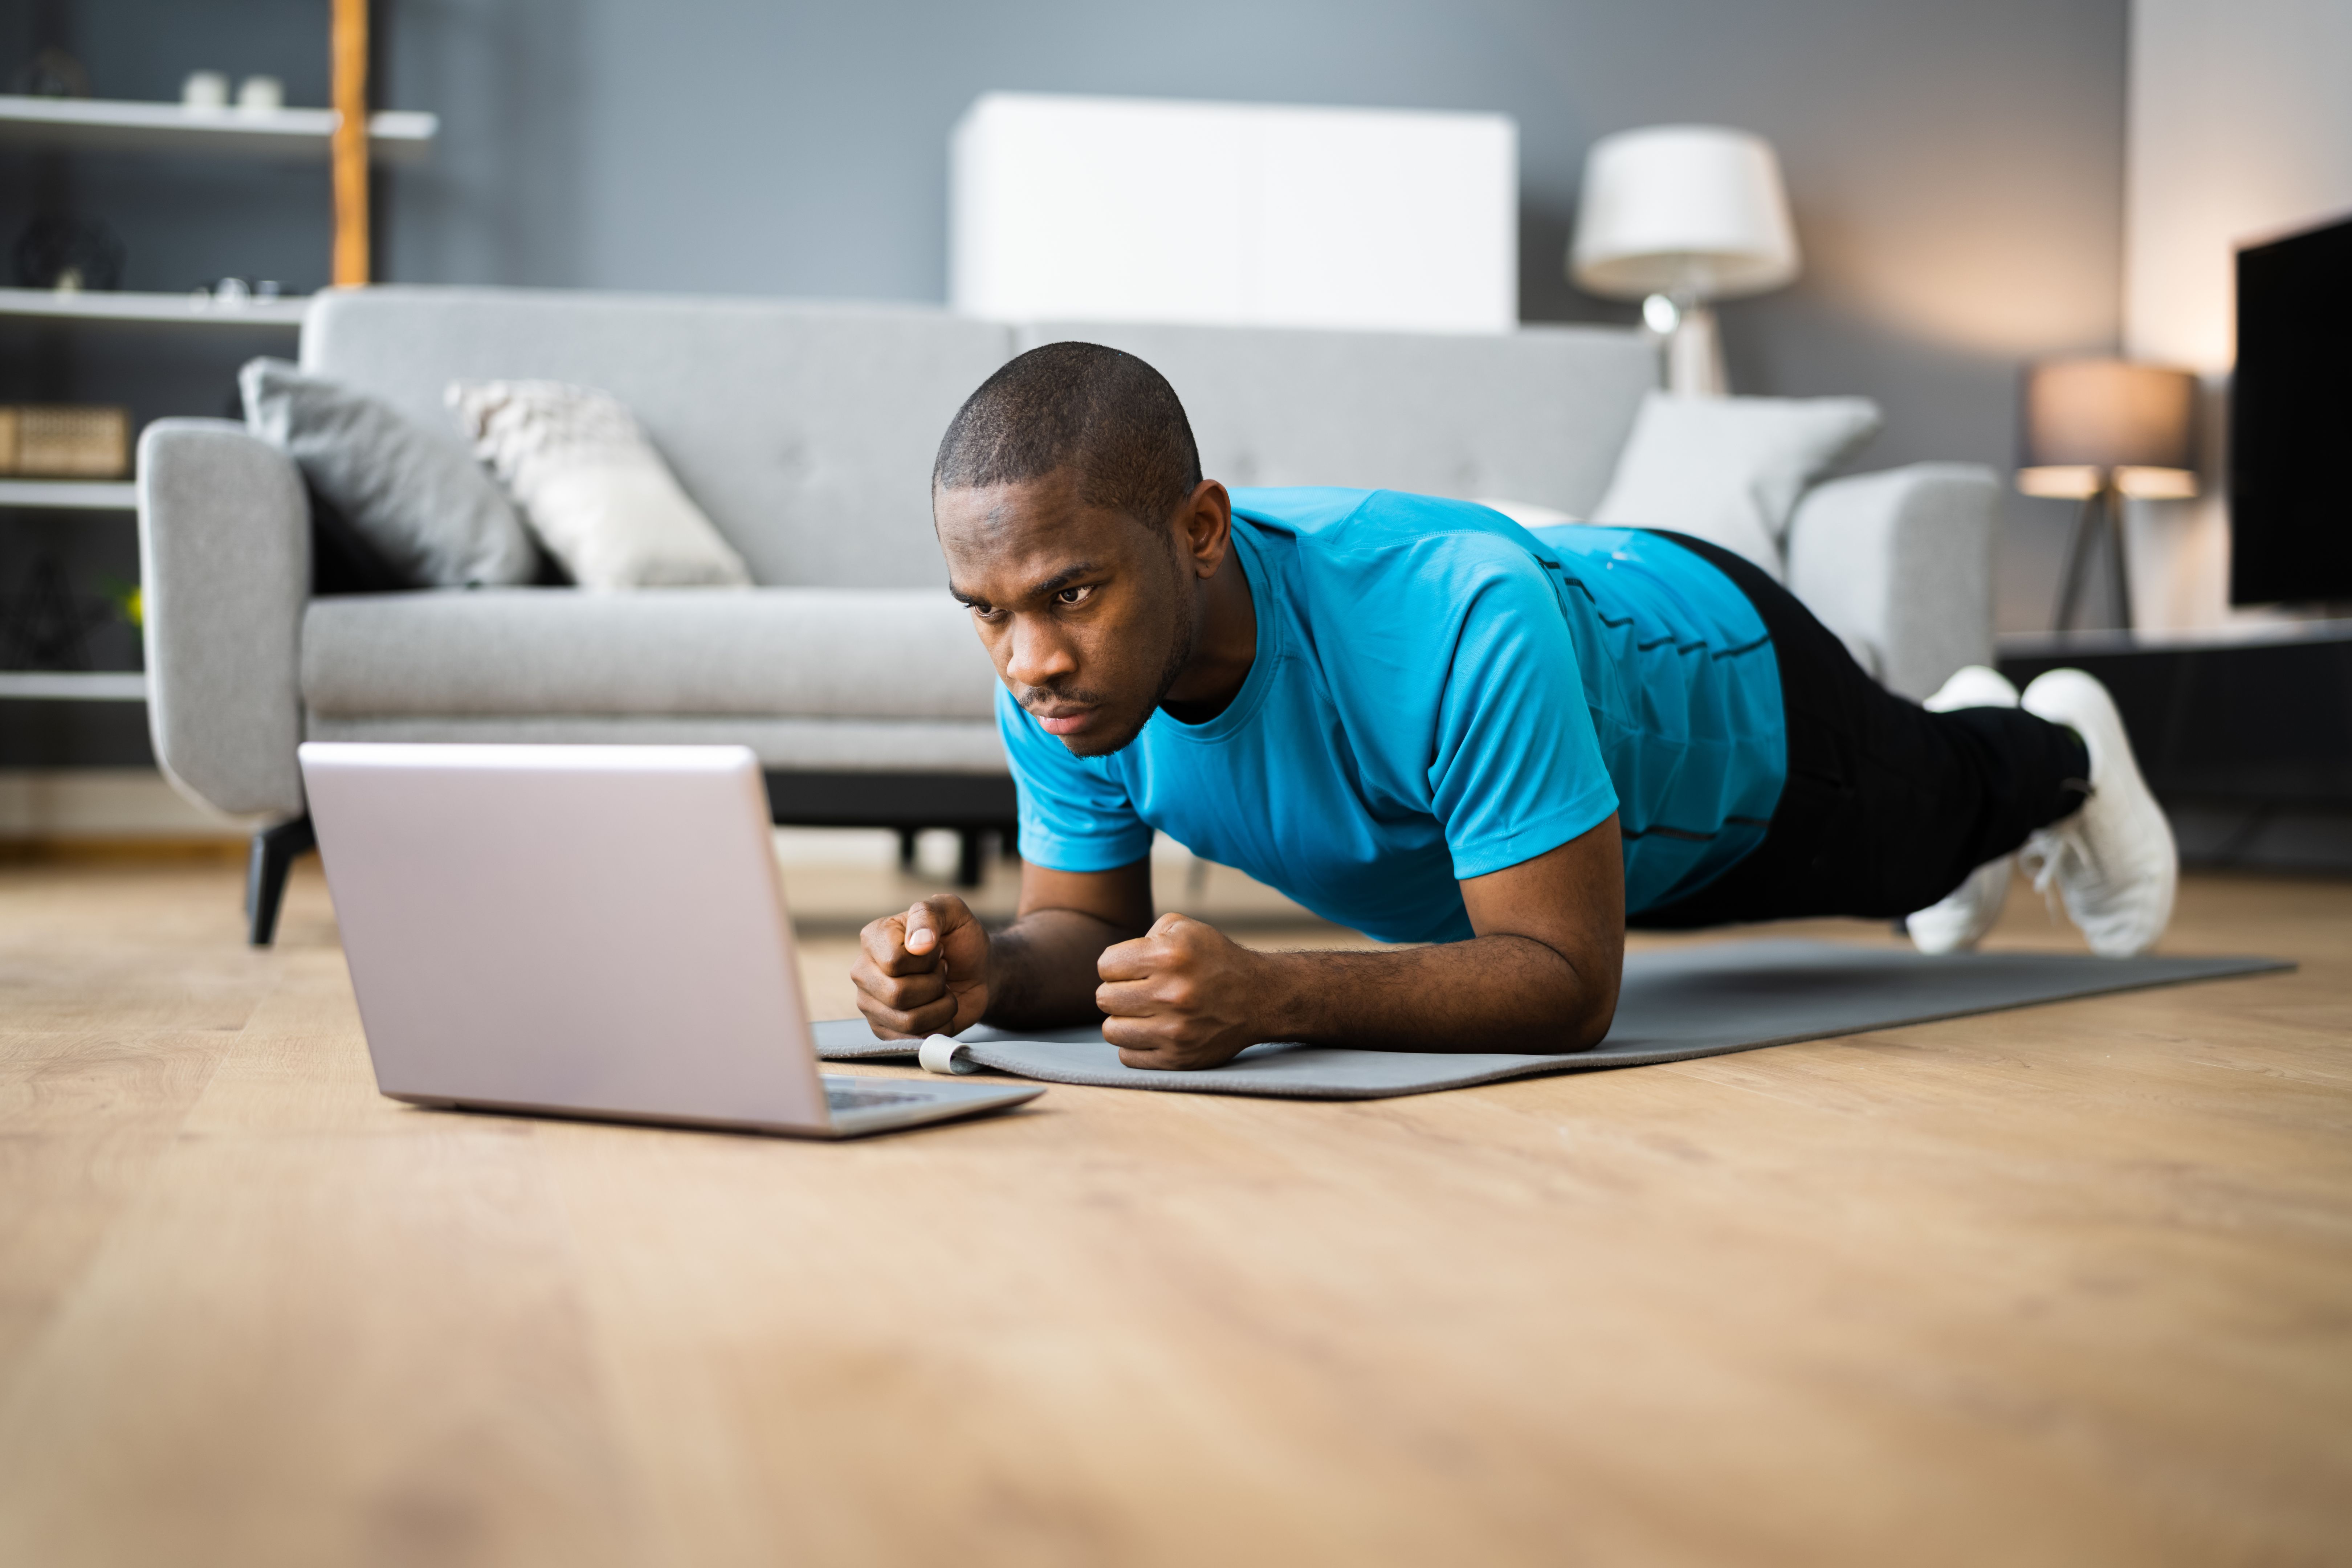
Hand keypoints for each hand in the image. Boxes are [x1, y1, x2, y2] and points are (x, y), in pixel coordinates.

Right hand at [853, 895, 990, 1038]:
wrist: (975, 971)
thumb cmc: (959, 939)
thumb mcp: (952, 912)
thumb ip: (931, 915)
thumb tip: (917, 944)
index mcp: (874, 937)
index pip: (894, 962)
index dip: (927, 959)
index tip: (936, 948)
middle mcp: (864, 971)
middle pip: (898, 994)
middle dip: (935, 985)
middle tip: (941, 971)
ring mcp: (870, 1004)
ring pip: (908, 1021)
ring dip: (941, 1006)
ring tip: (942, 990)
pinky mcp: (884, 1030)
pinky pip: (914, 1040)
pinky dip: (940, 1025)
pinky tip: (939, 1008)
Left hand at [1094, 912, 1267, 1070]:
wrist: (1260, 997)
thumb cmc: (1215, 960)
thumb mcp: (1185, 929)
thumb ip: (1145, 935)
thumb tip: (1113, 964)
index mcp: (1168, 956)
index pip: (1105, 966)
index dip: (1116, 966)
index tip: (1133, 970)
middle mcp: (1171, 994)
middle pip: (1104, 998)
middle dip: (1118, 992)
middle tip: (1138, 992)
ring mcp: (1175, 1031)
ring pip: (1112, 1031)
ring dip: (1124, 1021)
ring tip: (1144, 1013)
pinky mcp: (1179, 1058)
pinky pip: (1128, 1056)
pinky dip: (1136, 1045)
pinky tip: (1154, 1032)